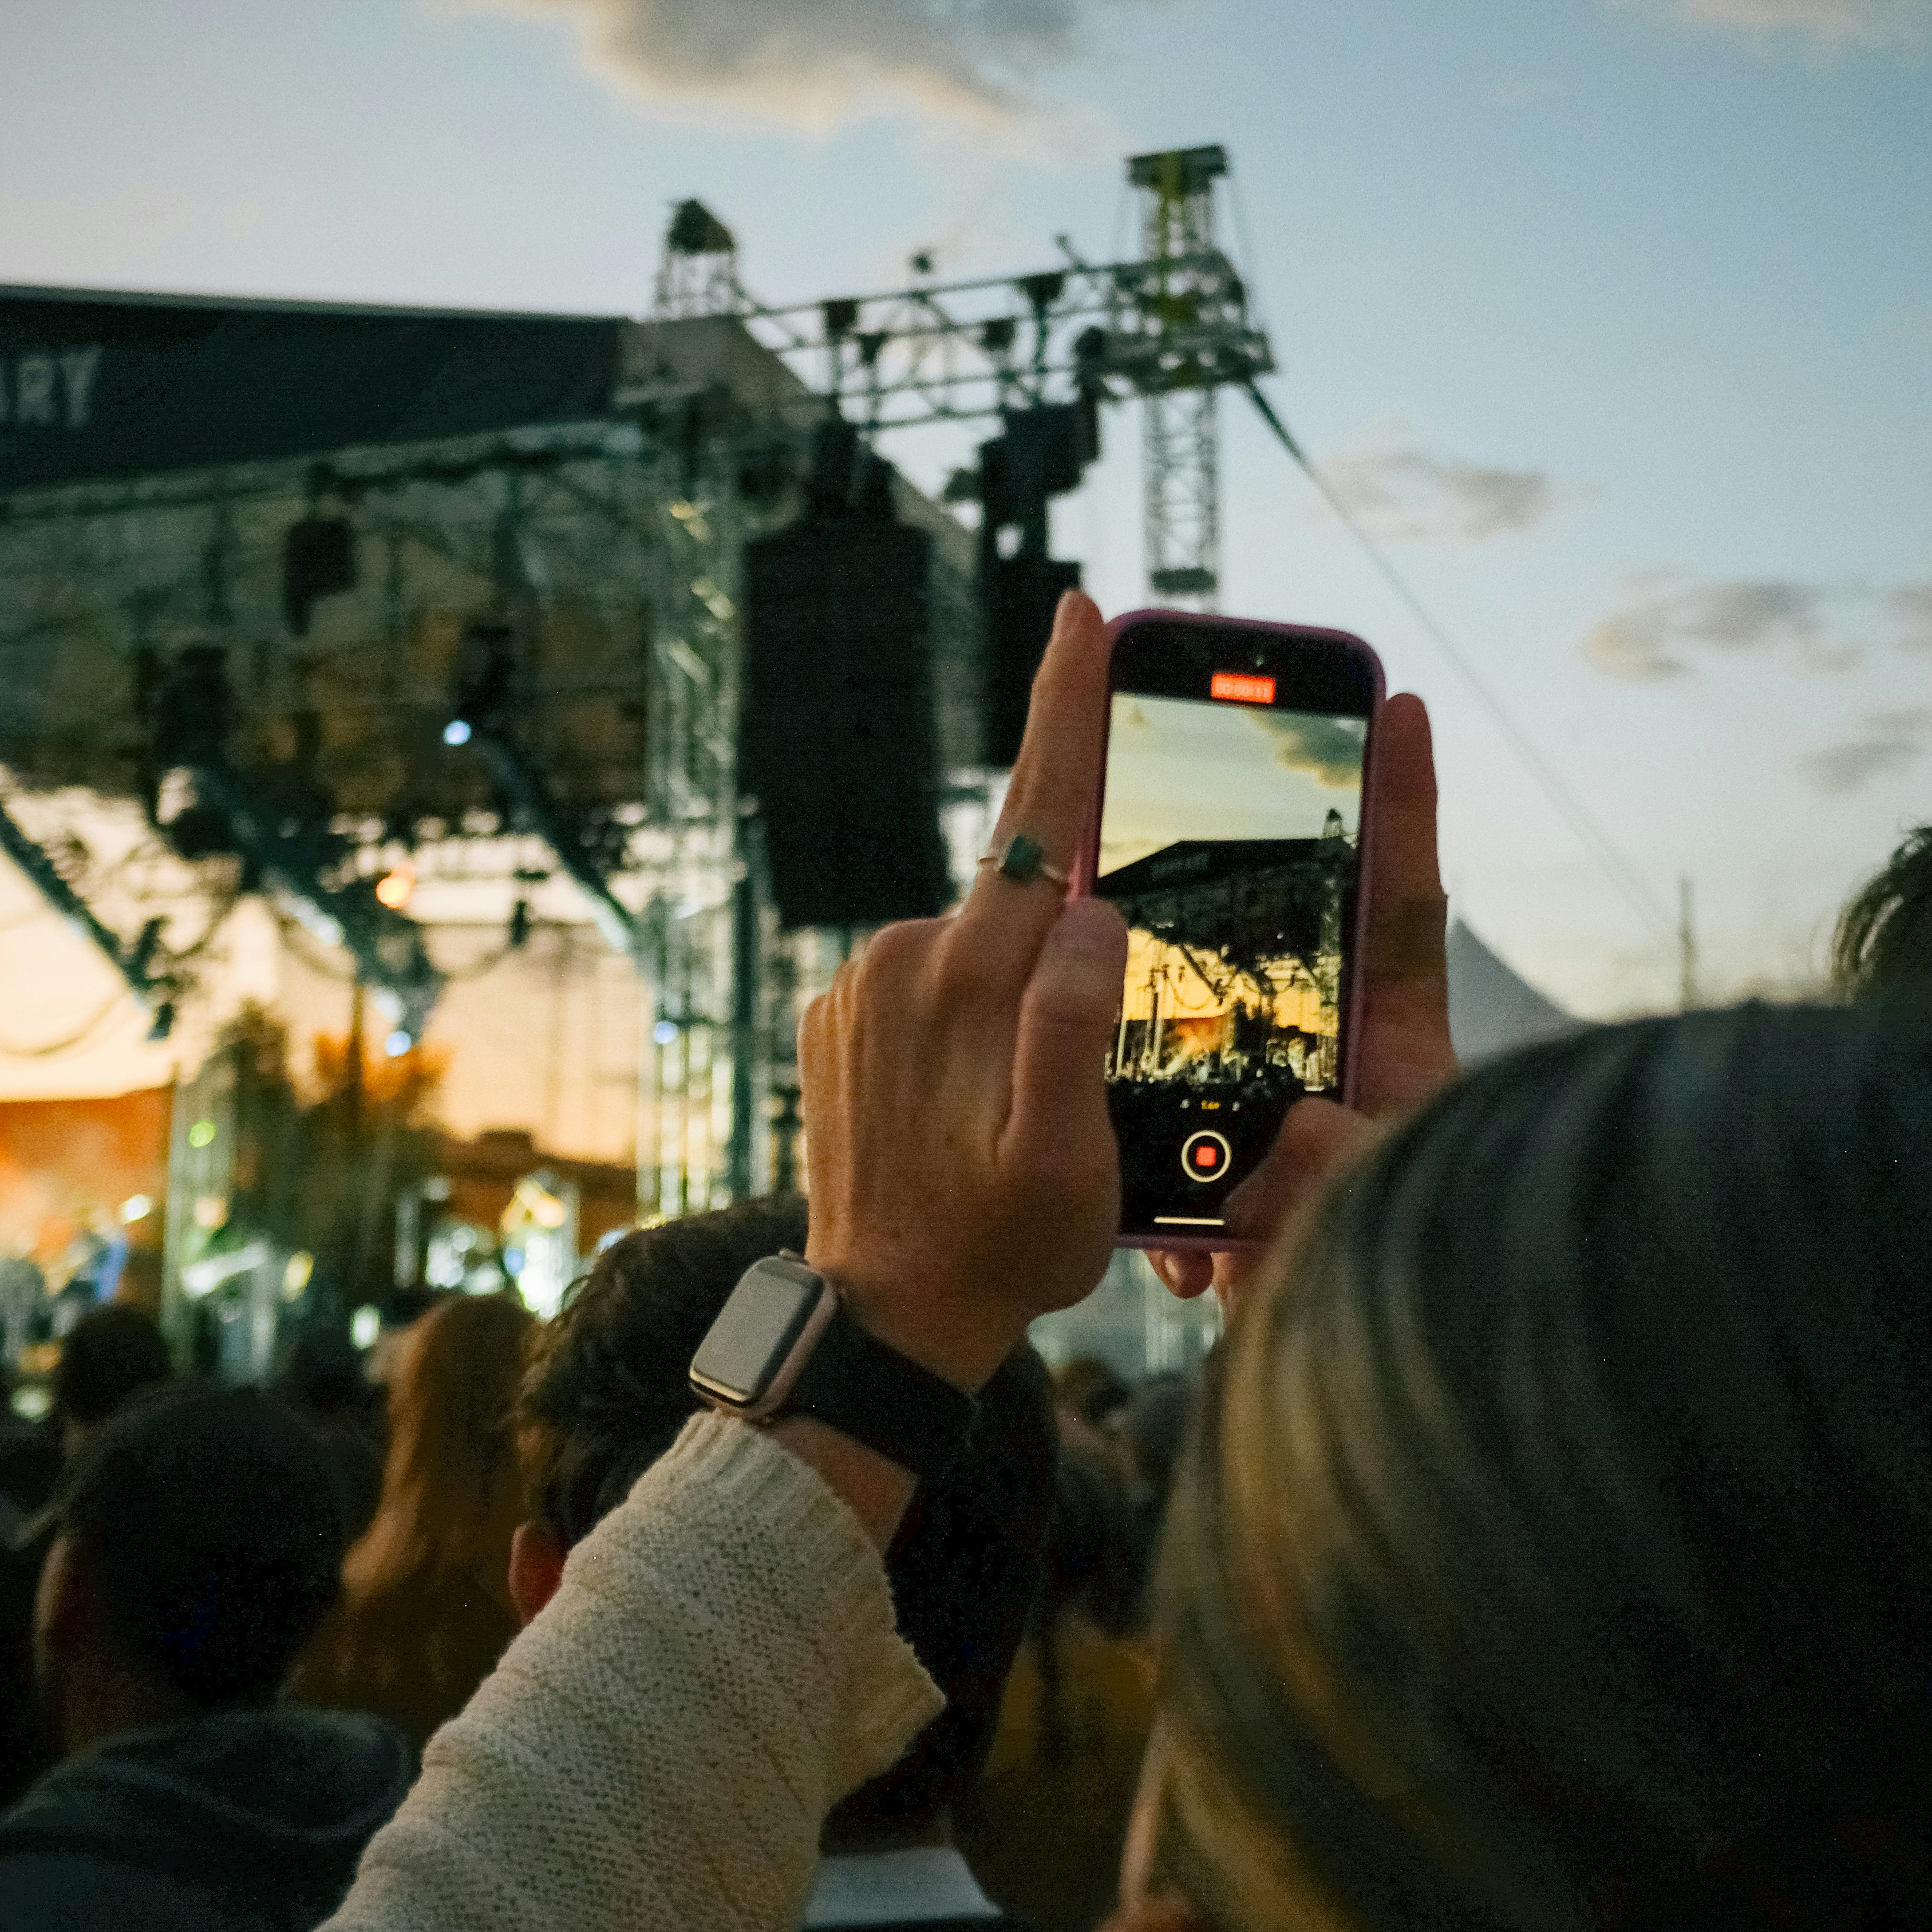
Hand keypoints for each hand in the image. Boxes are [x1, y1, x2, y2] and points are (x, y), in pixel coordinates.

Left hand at [800, 592, 1124, 1393]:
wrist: (880, 1323)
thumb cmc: (997, 1253)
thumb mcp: (1071, 1160)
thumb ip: (1079, 1026)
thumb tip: (1094, 913)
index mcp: (972, 978)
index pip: (1037, 814)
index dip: (1065, 707)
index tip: (1079, 608)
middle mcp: (902, 960)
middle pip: (1020, 895)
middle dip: (1070, 940)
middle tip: (1078, 1069)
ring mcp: (859, 989)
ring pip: (980, 950)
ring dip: (1021, 1001)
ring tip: (1023, 1125)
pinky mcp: (837, 1021)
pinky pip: (935, 991)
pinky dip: (975, 1025)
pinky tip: (976, 1113)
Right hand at [1147, 690, 1453, 1305]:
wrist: (1378, 1397)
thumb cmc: (1417, 1287)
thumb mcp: (1384, 1215)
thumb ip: (1346, 1163)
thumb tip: (1301, 1125)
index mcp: (1403, 1050)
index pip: (1404, 903)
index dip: (1406, 804)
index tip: (1405, 706)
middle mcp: (1344, 1068)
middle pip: (1287, 941)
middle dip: (1239, 877)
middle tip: (1195, 769)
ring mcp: (1286, 1121)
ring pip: (1209, 1046)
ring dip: (1165, 1043)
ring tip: (1141, 1042)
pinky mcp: (1238, 1189)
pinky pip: (1180, 1169)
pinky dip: (1166, 1206)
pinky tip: (1167, 1250)